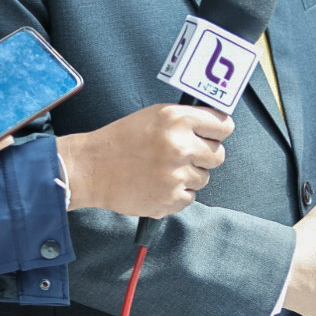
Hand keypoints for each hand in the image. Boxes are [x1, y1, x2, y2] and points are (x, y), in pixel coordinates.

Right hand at [57, 103, 234, 217]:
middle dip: (204, 155)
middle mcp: (180, 146)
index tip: (214, 134)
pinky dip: (177, 194)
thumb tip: (215, 126)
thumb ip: (186, 119)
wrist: (91, 168)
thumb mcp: (155, 115)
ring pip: (204, 178)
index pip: (224, 125)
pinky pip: (190, 198)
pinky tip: (158, 184)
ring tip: (164, 169)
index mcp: (177, 120)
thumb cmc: (121, 140)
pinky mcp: (170, 200)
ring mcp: (176, 175)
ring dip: (189, 176)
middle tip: (184, 154)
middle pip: (218, 155)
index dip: (218, 131)